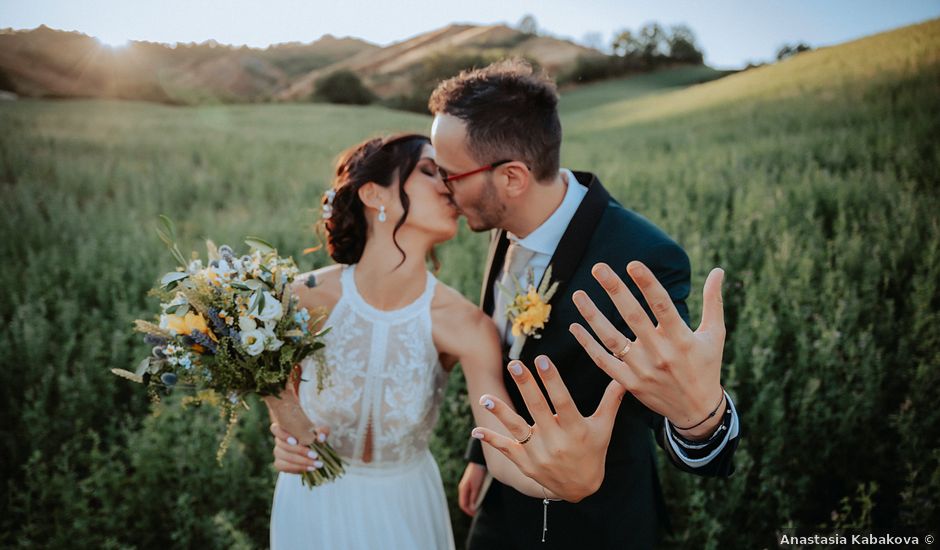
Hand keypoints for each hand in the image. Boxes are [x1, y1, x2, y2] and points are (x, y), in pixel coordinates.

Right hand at [269, 422, 330, 473]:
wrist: (314, 450)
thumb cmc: (315, 437)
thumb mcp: (321, 432)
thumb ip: (322, 432)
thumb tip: (321, 438)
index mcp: (285, 428)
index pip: (275, 429)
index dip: (283, 435)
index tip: (296, 441)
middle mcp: (278, 440)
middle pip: (282, 445)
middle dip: (300, 451)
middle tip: (315, 455)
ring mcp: (278, 452)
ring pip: (283, 457)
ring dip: (300, 462)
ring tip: (315, 464)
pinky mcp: (279, 463)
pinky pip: (283, 467)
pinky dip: (296, 468)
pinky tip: (309, 469)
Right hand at [457, 462, 486, 515]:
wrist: (480, 461)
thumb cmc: (478, 472)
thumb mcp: (476, 486)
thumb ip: (474, 497)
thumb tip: (472, 507)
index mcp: (463, 489)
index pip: (463, 505)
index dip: (469, 511)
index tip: (476, 515)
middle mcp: (463, 488)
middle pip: (465, 502)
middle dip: (470, 509)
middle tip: (478, 512)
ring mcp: (466, 485)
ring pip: (467, 498)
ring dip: (473, 503)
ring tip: (480, 507)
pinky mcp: (470, 482)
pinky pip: (470, 493)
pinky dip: (474, 498)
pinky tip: (480, 498)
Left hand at [472, 355, 625, 501]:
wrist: (580, 490)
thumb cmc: (593, 453)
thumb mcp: (604, 429)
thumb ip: (610, 402)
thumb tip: (623, 378)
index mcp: (575, 430)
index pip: (562, 401)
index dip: (552, 380)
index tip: (542, 359)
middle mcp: (556, 441)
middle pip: (538, 409)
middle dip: (525, 386)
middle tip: (514, 364)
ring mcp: (538, 453)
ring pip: (518, 429)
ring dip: (501, 413)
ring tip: (485, 397)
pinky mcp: (525, 463)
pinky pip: (506, 449)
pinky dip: (491, 440)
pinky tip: (476, 431)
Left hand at [570, 261, 725, 439]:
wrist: (697, 412)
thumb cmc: (706, 366)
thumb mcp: (715, 335)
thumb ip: (713, 302)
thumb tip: (718, 270)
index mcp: (682, 338)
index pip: (662, 306)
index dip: (647, 284)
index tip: (632, 264)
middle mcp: (660, 353)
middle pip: (633, 317)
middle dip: (615, 291)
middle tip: (599, 268)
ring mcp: (642, 369)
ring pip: (612, 339)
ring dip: (593, 316)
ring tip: (578, 294)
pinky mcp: (629, 383)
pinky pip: (604, 361)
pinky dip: (588, 344)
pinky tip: (575, 326)